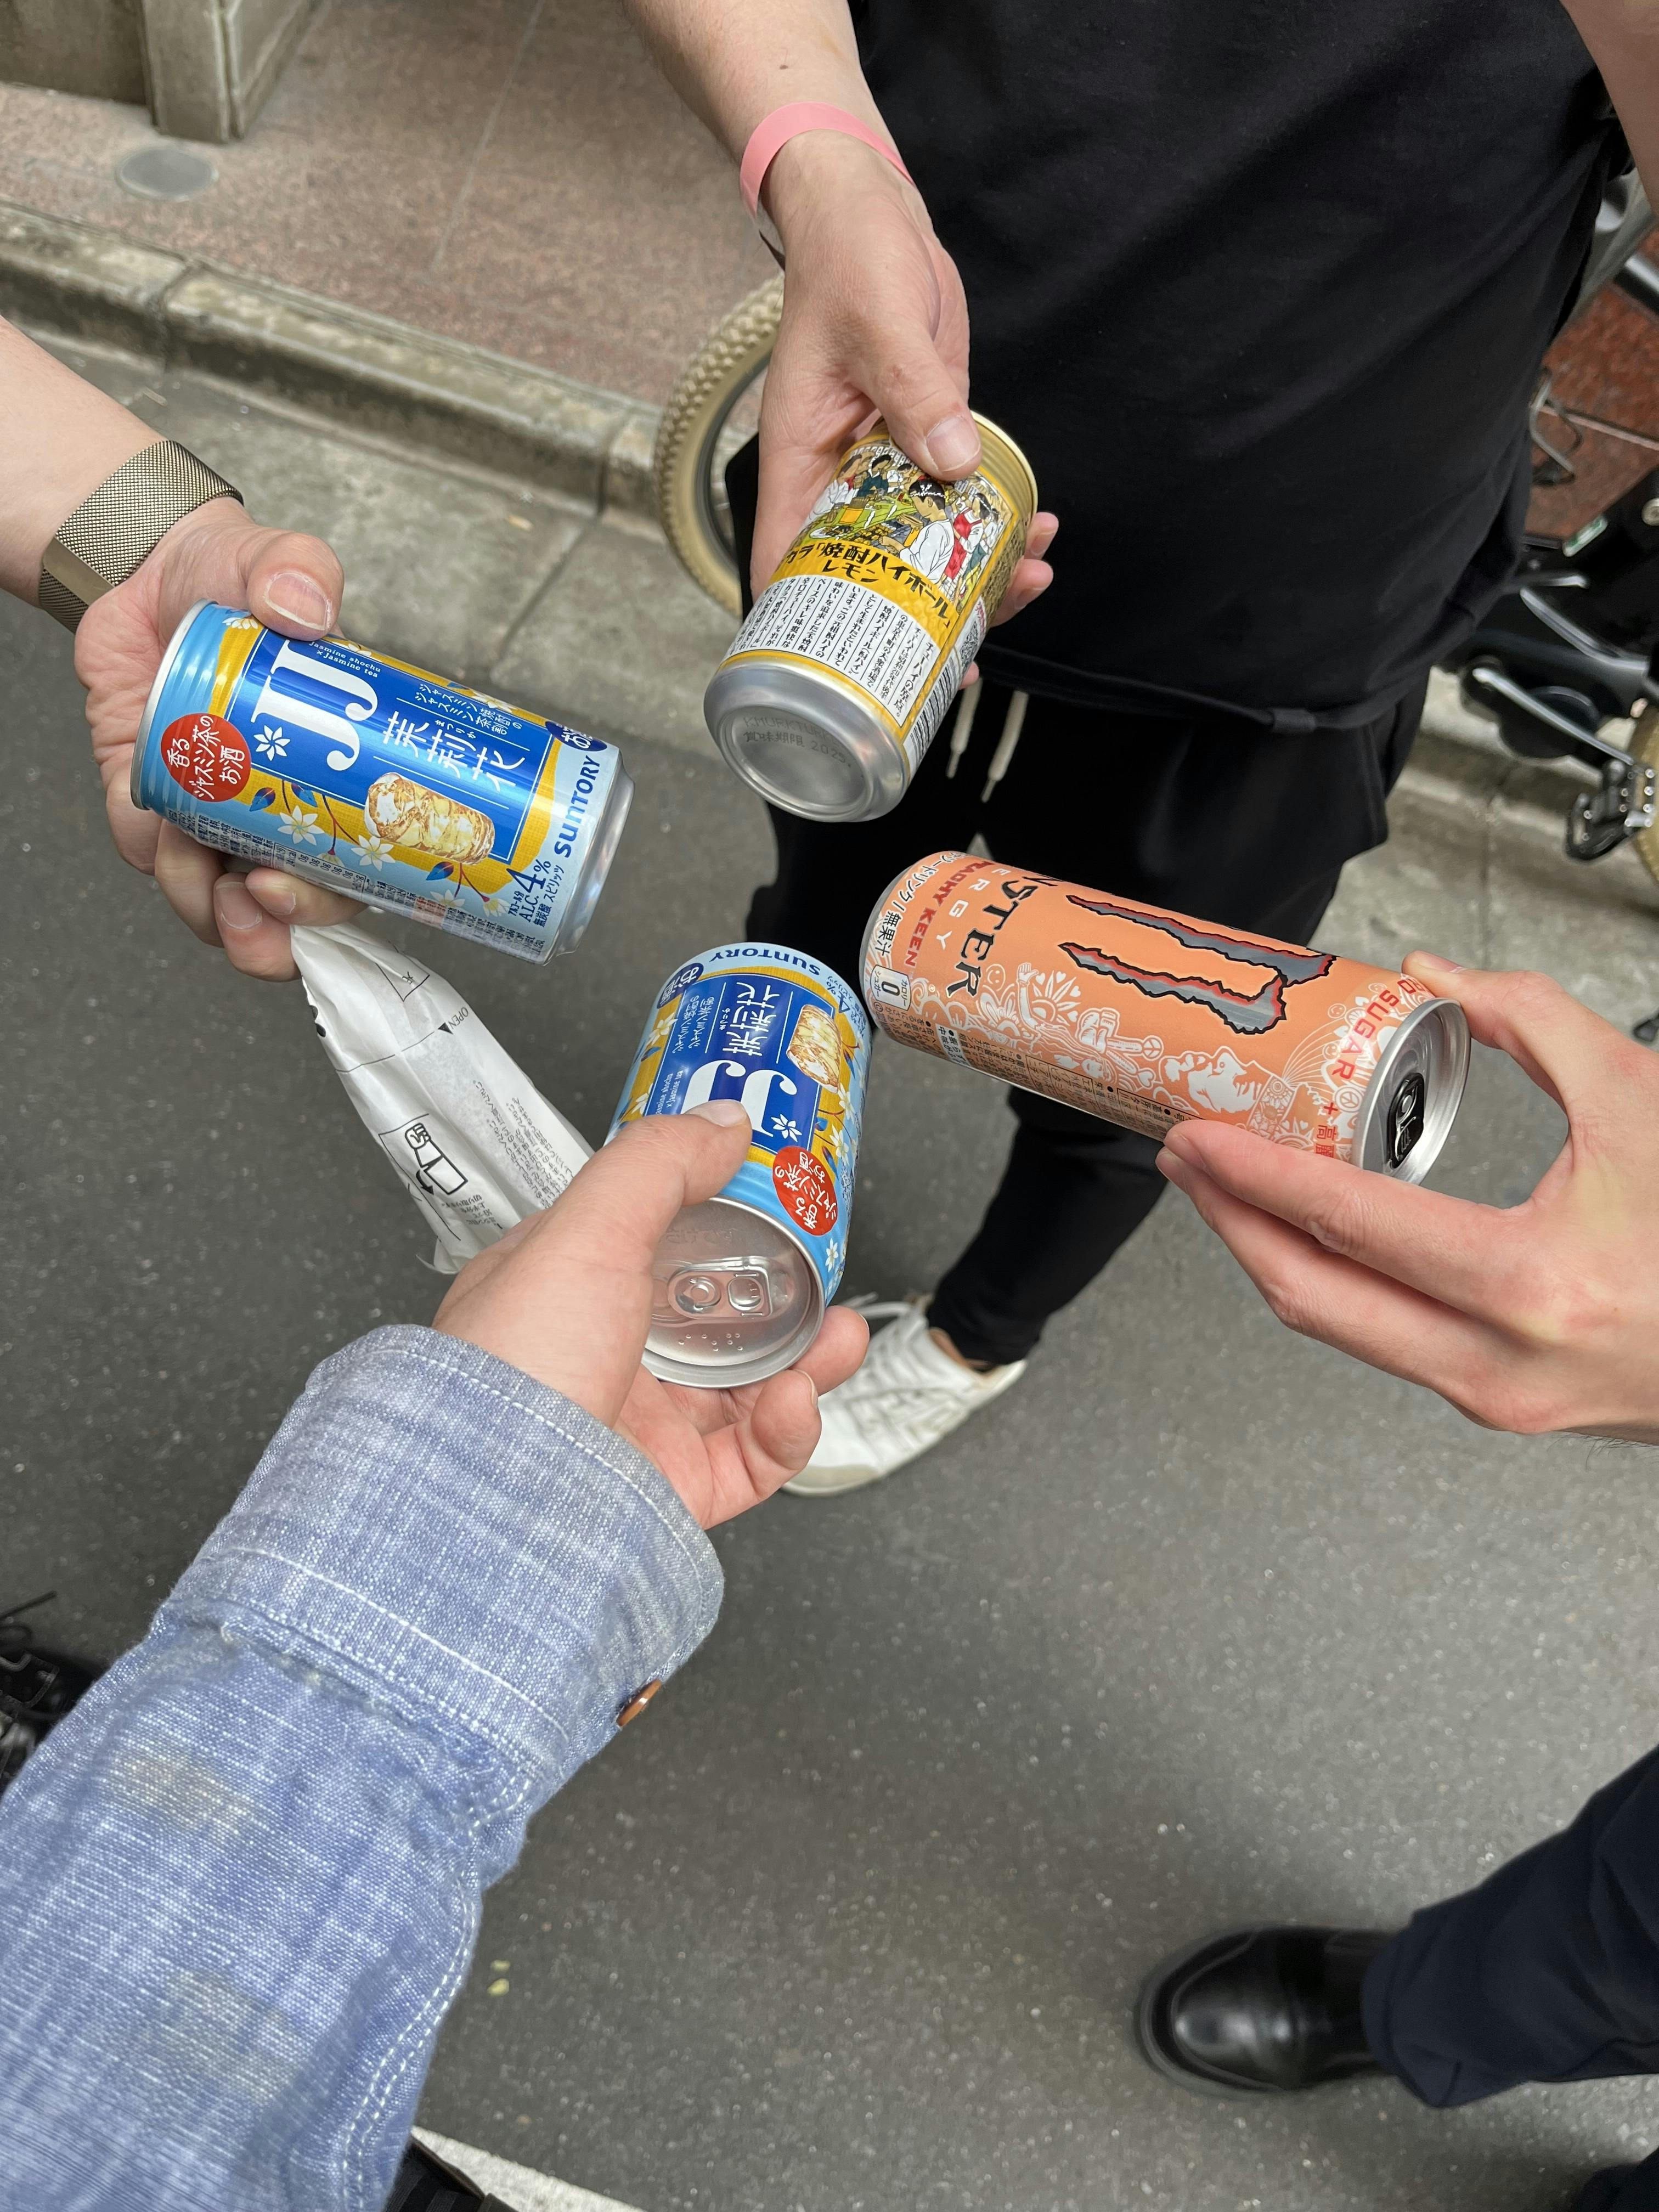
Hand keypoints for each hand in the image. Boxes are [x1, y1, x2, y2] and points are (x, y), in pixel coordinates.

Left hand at [75, 497, 361, 980]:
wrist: (146, 575)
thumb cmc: (230, 580)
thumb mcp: (275, 561)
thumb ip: (298, 569)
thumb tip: (306, 609)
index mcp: (339, 780)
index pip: (356, 871)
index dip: (331, 903)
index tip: (292, 889)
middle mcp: (285, 814)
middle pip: (294, 913)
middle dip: (272, 932)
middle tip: (256, 896)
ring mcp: (220, 818)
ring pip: (221, 907)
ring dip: (204, 900)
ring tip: (186, 847)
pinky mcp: (153, 810)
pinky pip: (153, 863)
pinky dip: (151, 854)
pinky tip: (152, 818)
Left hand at [432, 1100, 869, 1525]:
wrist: (504, 1508)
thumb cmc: (513, 1373)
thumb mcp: (584, 1232)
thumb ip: (656, 1166)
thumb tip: (720, 1124)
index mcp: (560, 1292)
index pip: (648, 1239)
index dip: (715, 1215)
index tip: (771, 1196)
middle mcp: (597, 1359)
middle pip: (712, 1314)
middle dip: (781, 1292)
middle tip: (823, 1270)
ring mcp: (636, 1429)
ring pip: (746, 1386)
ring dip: (804, 1358)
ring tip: (835, 1337)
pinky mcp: (673, 1490)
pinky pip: (754, 1457)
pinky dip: (789, 1429)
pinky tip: (793, 1403)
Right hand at [756, 131, 1057, 639]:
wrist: (871, 214)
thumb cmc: (848, 257)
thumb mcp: (879, 319)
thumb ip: (915, 391)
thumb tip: (955, 463)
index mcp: (798, 467)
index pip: (786, 570)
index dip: (825, 630)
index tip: (876, 662)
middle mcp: (835, 480)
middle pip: (868, 577)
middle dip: (928, 612)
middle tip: (986, 625)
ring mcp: (883, 469)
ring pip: (920, 548)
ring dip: (976, 572)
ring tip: (1033, 572)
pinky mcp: (925, 444)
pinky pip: (956, 505)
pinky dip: (992, 524)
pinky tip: (1036, 525)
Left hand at [1154, 953, 1658, 1442]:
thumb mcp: (1641, 1101)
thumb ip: (1532, 1022)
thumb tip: (1431, 976)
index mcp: (1532, 1284)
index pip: (1347, 1223)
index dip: (1253, 1174)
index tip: (1197, 1135)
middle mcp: (1500, 1362)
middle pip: (1312, 1296)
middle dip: (1229, 1224)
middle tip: (1186, 1160)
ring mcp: (1496, 1400)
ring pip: (1340, 1330)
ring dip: (1270, 1257)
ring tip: (1228, 1192)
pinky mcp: (1501, 1408)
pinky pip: (1386, 1341)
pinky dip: (1334, 1285)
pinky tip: (1311, 1236)